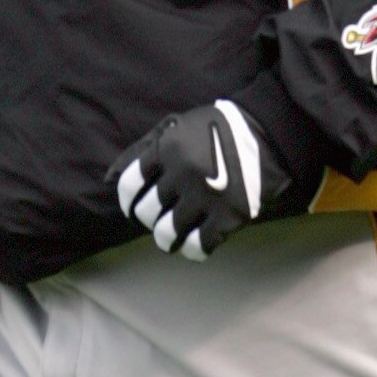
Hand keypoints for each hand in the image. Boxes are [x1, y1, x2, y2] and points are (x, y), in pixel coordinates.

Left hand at [111, 98, 289, 261]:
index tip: (133, 206)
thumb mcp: (176, 127)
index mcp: (168, 149)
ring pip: (168, 234)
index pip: (129, 185)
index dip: (127, 201)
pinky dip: (193, 249)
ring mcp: (206, 197)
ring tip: (171, 237)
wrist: (268, 136)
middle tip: (159, 217)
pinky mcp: (229, 216)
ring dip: (166, 239)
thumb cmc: (215, 130)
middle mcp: (183, 174)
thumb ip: (144, 149)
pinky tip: (195, 243)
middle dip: (149, 218)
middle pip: (147, 213)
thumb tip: (109, 177)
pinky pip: (199, 245)